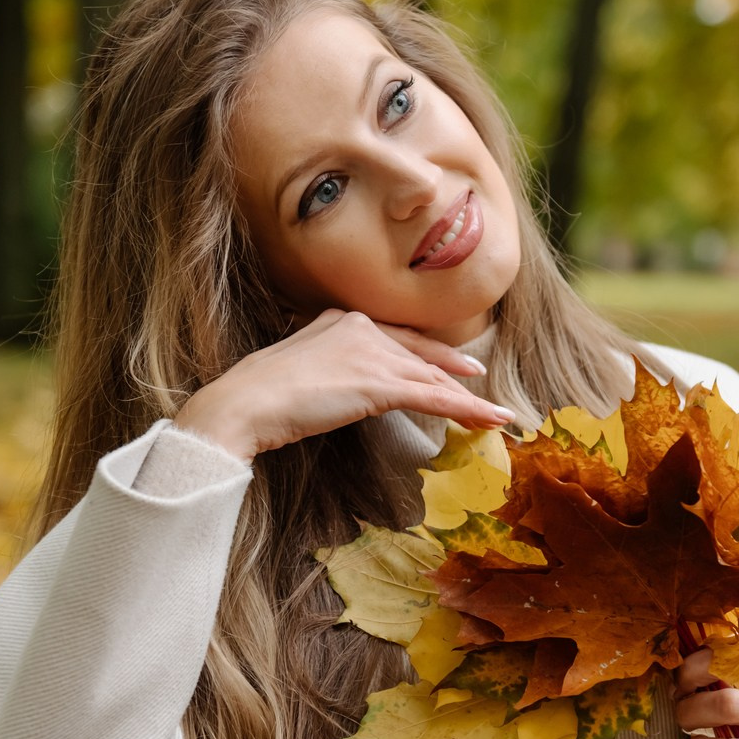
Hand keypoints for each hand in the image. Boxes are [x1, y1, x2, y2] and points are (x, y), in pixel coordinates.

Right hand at [172, 308, 515, 461]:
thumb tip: (336, 386)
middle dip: (452, 373)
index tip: (450, 364)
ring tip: (495, 416)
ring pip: (430, 379)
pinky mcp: (377, 383)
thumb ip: (323, 369)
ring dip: (467, 401)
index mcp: (339, 319)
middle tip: (480, 383)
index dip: (426, 354)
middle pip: (419, 355)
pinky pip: (432, 398)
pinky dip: (465, 410)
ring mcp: (370, 354)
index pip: (395, 337)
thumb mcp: (295, 372)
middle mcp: (360, 328)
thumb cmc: (256, 396)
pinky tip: (487, 420)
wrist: (243, 404)